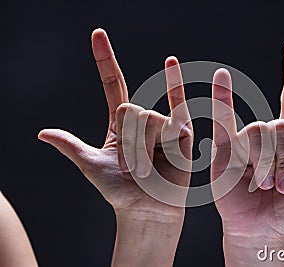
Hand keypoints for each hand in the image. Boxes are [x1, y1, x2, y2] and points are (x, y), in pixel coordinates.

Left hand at [38, 29, 192, 266]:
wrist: (145, 210)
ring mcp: (162, 123)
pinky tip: (170, 63)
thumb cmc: (120, 191)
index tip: (98, 35)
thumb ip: (71, 145)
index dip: (105, 59)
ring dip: (143, 149)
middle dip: (126, 142)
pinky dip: (175, 84)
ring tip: (147, 169)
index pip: (113, 83)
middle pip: (128, 109)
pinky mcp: (181, 132)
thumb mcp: (91, 165)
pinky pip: (178, 105)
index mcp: (120, 123)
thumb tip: (42, 132)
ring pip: (147, 117)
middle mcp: (142, 119)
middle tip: (131, 168)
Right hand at [211, 41, 283, 265]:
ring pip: (257, 131)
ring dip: (264, 163)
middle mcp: (269, 137)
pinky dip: (222, 99)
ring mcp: (246, 142)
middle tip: (283, 187)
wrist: (265, 230)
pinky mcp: (225, 151)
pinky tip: (222, 79)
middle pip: (280, 124)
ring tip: (263, 186)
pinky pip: (223, 122)